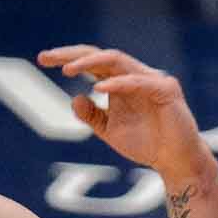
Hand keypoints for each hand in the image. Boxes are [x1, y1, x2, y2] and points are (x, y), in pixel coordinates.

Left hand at [38, 45, 212, 182]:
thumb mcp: (110, 130)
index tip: (42, 60)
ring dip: (90, 62)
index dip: (68, 58)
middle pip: (100, 55)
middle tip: (47, 57)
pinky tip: (98, 87)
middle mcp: (135, 75)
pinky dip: (118, 83)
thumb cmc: (147, 144)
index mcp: (121, 82)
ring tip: (67, 69)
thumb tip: (75, 98)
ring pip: (117, 61)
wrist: (176, 162)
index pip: (92, 63)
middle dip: (72, 54)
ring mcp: (151, 79)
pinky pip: (137, 81)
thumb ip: (92, 115)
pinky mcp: (165, 90)